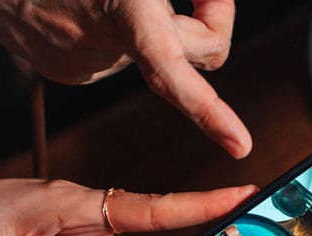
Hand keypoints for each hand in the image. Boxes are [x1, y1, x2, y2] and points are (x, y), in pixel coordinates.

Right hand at [0, 0, 250, 157]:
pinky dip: (124, 38)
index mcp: (123, 14)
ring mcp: (86, 63)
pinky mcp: (71, 69)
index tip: (241, 145)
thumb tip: (214, 6)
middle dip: (209, 27)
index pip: (174, 74)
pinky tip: (92, 11)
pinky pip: (121, 57)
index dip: (210, 112)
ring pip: (155, 56)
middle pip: (194, 58)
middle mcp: (106, 46)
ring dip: (159, 29)